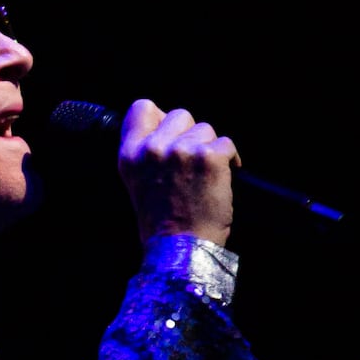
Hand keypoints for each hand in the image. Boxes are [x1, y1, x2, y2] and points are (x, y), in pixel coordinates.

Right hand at [118, 99, 239, 247]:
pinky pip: (226, 144)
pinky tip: (222, 179)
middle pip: (181, 115)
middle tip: (192, 162)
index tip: (170, 132)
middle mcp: (154, 149)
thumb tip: (166, 128)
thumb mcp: (137, 183)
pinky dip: (229, 160)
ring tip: (204, 177)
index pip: (142, 108)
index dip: (160, 116)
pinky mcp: (210, 158)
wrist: (180, 251)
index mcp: (130, 155)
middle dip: (190, 134)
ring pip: (206, 129)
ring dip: (209, 149)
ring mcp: (183, 152)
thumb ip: (146, 154)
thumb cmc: (161, 224)